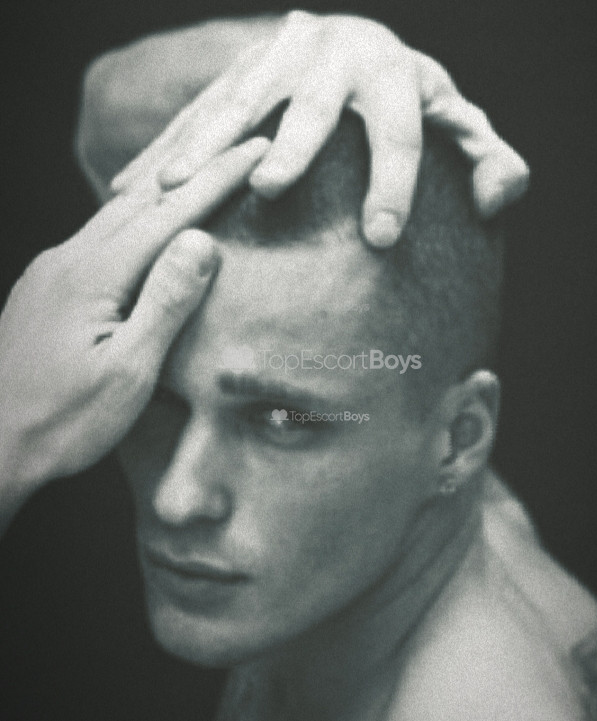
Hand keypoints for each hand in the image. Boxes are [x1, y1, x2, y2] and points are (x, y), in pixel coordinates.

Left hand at [0, 138, 267, 491]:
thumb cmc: (64, 421)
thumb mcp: (128, 371)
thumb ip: (166, 302)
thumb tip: (203, 239)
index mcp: (92, 274)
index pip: (169, 213)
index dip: (217, 178)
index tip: (257, 148)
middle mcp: (67, 258)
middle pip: (142, 200)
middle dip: (196, 170)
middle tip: (240, 147)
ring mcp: (51, 271)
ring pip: (117, 214)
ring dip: (166, 191)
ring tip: (203, 171)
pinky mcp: (47, 287)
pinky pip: (99, 236)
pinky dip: (137, 218)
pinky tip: (148, 222)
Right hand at [109, 11, 528, 247]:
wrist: (351, 46)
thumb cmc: (411, 102)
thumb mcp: (458, 125)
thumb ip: (488, 159)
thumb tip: (496, 198)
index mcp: (391, 72)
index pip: (400, 130)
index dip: (394, 181)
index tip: (382, 238)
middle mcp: (330, 57)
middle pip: (311, 106)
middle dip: (291, 146)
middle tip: (269, 187)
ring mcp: (275, 59)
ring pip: (236, 102)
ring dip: (202, 145)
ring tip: (168, 187)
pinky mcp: (236, 71)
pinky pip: (196, 107)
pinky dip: (165, 144)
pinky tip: (132, 183)